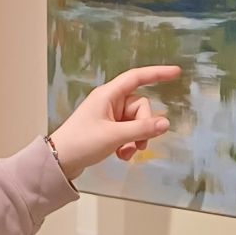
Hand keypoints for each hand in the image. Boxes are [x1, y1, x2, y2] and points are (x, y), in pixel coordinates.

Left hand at [48, 65, 180, 181]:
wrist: (58, 161)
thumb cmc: (81, 143)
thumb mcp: (114, 136)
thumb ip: (141, 130)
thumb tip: (166, 123)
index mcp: (108, 95)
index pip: (136, 77)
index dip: (157, 73)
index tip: (176, 72)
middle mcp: (110, 102)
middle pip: (140, 107)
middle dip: (143, 127)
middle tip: (138, 146)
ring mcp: (109, 116)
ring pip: (136, 123)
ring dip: (135, 139)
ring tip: (126, 154)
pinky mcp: (107, 129)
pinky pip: (127, 132)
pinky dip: (128, 144)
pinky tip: (121, 156)